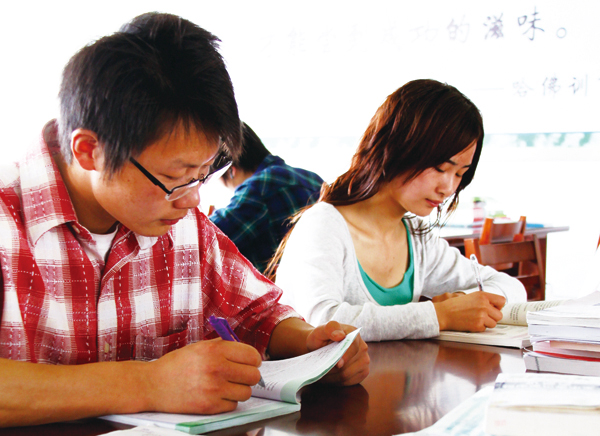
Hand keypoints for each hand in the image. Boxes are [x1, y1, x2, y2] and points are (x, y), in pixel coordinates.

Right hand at [145, 339, 262, 413]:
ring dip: (239, 390)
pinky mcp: (209, 406)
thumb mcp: (199, 347)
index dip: (253, 360)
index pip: (252, 355)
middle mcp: (216, 368)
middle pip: (253, 375)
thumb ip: (223, 347)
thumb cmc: (176, 364)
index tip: (250, 363)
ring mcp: (213, 389)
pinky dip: (228, 402)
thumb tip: (246, 352)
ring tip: (227, 386)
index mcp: (215, 350)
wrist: (152, 385)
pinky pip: (233, 405)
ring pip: (246, 392)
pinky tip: (216, 395)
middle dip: (249, 375)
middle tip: (240, 375)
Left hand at [306, 321, 369, 385]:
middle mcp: (363, 347)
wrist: (319, 347)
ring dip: (333, 377)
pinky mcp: (363, 372)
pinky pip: (349, 382)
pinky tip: (329, 377)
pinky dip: (337, 382)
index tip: (336, 363)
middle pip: (350, 364)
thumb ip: (330, 328)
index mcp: (354, 333)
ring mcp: (364, 360)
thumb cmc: (320, 338)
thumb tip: (340, 335)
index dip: (344, 356)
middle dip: (334, 369)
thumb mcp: (320, 330)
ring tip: (322, 373)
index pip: (352, 347)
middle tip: (321, 369)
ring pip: (348, 375)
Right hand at [433, 291, 504, 331]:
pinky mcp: (478, 325)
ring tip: (475, 319)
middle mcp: (484, 305)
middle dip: (492, 317)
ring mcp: (481, 315)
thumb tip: (495, 307)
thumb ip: (484, 301)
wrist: (444, 313)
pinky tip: (470, 323)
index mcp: (483, 296)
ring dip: (486, 323)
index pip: (502, 301)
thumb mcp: (471, 297)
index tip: (493, 308)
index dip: (498, 306)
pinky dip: (478, 328)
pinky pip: (484, 329)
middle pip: (499, 315)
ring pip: (493, 324)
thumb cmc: (456, 305)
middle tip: (482, 316)